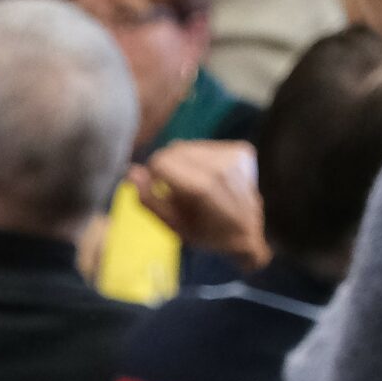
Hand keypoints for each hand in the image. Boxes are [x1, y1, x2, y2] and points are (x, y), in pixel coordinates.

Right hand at [131, 141, 267, 268]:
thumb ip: (149, 200)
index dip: (153, 175)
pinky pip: (204, 146)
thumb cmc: (209, 234)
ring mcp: (233, 156)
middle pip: (172, 150)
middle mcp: (220, 167)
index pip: (160, 161)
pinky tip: (209, 178)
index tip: (159, 190)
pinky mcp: (241, 149)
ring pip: (187, 146)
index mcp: (203, 188)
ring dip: (182, 162)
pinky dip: (199, 160)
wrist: (250, 232)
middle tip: (177, 191)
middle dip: (167, 168)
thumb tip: (131, 172)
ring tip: (194, 185)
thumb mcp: (175, 227)